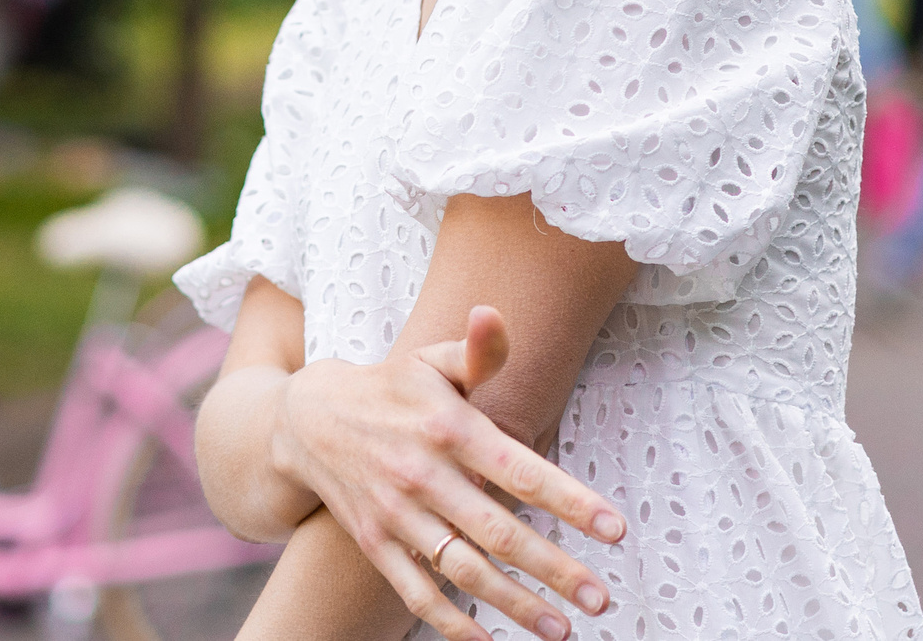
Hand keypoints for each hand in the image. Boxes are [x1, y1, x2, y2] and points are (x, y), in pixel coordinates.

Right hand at [272, 306, 624, 640]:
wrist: (307, 420)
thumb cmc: (391, 390)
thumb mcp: (430, 360)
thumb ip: (475, 351)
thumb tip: (493, 314)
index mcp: (448, 428)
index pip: (519, 470)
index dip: (570, 501)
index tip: (615, 529)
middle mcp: (423, 474)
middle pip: (498, 532)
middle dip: (554, 568)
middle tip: (601, 597)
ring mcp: (396, 514)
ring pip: (463, 570)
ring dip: (514, 604)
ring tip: (561, 629)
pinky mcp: (376, 544)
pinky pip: (416, 593)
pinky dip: (451, 624)